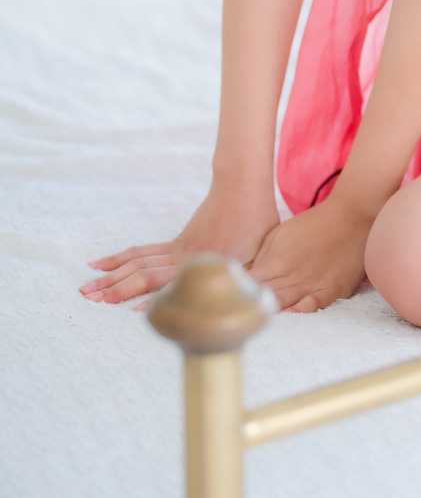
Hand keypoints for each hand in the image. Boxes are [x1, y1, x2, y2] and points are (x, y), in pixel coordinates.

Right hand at [80, 183, 280, 312]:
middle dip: (115, 288)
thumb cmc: (256, 223)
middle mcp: (183, 256)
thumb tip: (247, 300)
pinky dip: (121, 259)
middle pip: (141, 272)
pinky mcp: (176, 242)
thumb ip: (246, 278)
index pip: (168, 281)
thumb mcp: (258, 254)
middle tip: (88, 298)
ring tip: (86, 288)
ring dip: (110, 276)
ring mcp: (176, 248)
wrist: (243, 186)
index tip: (131, 311)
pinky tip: (102, 264)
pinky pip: (141, 252)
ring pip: (136, 262)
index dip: (151, 297)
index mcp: (201, 261)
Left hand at [244, 196, 372, 312]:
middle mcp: (292, 277)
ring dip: (273, 313)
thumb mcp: (280, 233)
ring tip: (262, 319)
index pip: (250, 286)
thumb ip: (262, 256)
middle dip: (252, 306)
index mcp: (276, 262)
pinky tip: (291, 318)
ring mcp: (312, 286)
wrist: (351, 216)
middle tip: (242, 314)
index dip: (239, 293)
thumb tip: (248, 276)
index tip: (232, 298)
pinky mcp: (331, 291)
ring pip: (285, 308)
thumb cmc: (314, 223)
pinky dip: (298, 314)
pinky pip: (311, 309)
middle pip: (265, 300)